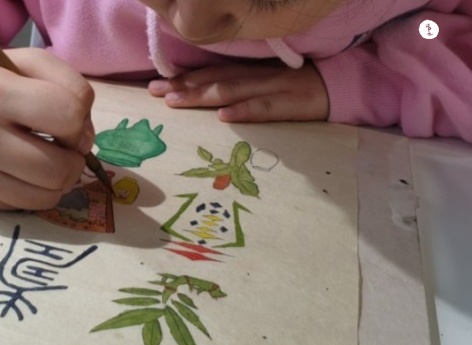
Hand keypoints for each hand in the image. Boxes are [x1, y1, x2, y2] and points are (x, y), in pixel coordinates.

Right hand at [0, 48, 94, 209]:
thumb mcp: (34, 64)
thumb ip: (73, 88)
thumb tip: (84, 142)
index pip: (69, 115)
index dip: (78, 121)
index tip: (65, 120)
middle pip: (60, 169)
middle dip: (74, 159)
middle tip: (60, 146)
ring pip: (49, 195)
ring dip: (61, 179)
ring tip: (46, 158)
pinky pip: (30, 206)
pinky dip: (40, 192)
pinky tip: (27, 172)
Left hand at [148, 61, 328, 122]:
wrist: (346, 85)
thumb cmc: (303, 88)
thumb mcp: (270, 82)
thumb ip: (243, 86)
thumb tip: (210, 100)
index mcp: (254, 70)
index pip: (213, 72)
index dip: (184, 78)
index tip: (156, 85)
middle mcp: (260, 75)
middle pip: (216, 79)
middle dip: (183, 86)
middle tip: (154, 93)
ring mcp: (277, 88)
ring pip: (234, 90)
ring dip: (203, 95)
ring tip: (176, 101)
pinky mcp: (295, 105)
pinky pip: (267, 108)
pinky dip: (245, 111)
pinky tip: (224, 117)